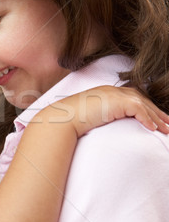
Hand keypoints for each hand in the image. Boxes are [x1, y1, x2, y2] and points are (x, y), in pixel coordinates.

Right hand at [35, 86, 168, 137]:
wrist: (63, 118)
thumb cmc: (71, 120)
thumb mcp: (90, 118)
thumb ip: (102, 118)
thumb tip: (105, 127)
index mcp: (108, 93)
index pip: (134, 99)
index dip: (148, 109)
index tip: (157, 120)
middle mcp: (113, 91)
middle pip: (143, 100)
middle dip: (158, 113)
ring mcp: (115, 94)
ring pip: (144, 105)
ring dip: (157, 118)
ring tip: (167, 130)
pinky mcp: (116, 101)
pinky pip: (138, 109)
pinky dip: (147, 119)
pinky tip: (153, 129)